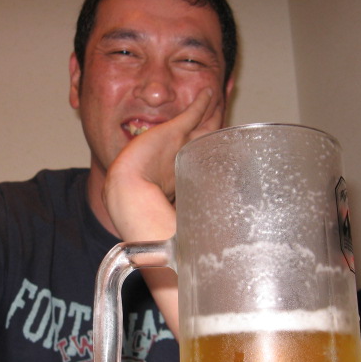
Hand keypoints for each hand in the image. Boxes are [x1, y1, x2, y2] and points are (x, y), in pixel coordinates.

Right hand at [102, 89, 221, 336]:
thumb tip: (210, 270)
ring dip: (213, 112)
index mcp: (179, 181)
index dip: (218, 156)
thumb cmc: (151, 221)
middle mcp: (178, 161)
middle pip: (204, 140)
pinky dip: (203, 101)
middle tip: (233, 121)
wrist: (127, 203)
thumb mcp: (185, 230)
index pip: (204, 164)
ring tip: (225, 98)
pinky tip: (213, 90)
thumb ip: (195, 240)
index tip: (234, 153)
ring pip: (201, 124)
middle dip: (217, 128)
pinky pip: (192, 111)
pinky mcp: (170, 130)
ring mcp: (173, 145)